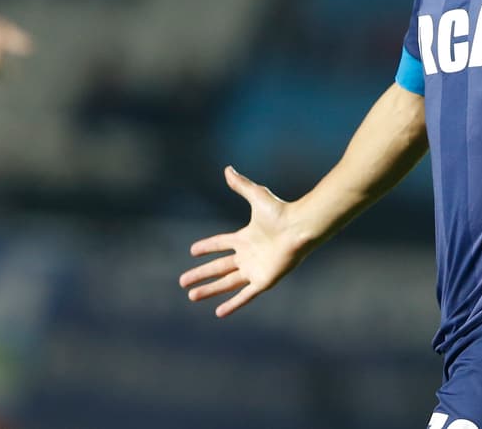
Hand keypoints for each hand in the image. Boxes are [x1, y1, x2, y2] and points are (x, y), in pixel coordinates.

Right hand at [179, 166, 310, 317]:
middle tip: (182, 282)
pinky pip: (244, 295)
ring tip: (191, 296)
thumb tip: (227, 168)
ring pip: (226, 283)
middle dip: (200, 275)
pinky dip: (233, 304)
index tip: (192, 251)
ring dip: (209, 290)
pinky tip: (219, 312)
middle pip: (218, 267)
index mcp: (245, 238)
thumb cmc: (281, 212)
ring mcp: (255, 269)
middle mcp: (248, 255)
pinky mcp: (263, 281)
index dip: (207, 247)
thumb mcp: (257, 196)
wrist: (299, 228)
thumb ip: (241, 185)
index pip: (221, 244)